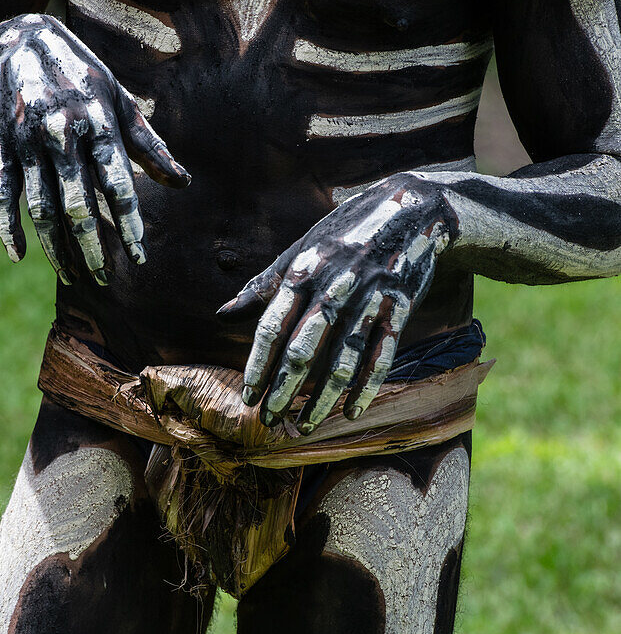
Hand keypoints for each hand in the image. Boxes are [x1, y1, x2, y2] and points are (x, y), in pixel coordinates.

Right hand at [0, 13, 189, 284]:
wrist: (18, 37)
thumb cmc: (81, 75)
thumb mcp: (119, 100)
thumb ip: (149, 144)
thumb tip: (184, 183)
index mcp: (99, 123)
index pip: (119, 185)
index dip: (129, 224)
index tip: (139, 257)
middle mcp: (63, 133)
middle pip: (79, 203)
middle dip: (92, 246)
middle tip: (105, 280)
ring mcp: (28, 139)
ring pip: (41, 205)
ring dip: (55, 245)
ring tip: (70, 276)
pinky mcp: (0, 143)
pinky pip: (4, 191)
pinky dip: (8, 225)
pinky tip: (19, 254)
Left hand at [218, 174, 456, 431]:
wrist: (413, 208)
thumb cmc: (347, 232)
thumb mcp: (303, 249)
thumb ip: (263, 284)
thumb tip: (221, 316)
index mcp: (303, 270)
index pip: (272, 326)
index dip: (258, 365)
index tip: (248, 396)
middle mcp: (333, 286)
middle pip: (303, 349)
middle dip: (284, 390)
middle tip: (270, 422)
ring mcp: (369, 298)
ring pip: (342, 359)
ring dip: (322, 398)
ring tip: (306, 425)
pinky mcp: (400, 307)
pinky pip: (381, 355)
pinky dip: (367, 386)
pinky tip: (352, 412)